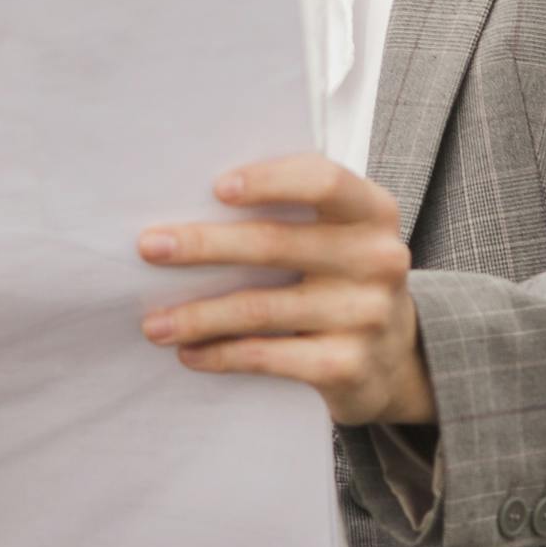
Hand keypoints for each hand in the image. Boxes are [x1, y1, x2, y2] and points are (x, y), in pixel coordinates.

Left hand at [136, 153, 434, 426]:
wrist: (395, 360)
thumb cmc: (342, 280)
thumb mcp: (337, 237)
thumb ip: (291, 213)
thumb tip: (190, 209)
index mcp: (372, 212)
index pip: (323, 181)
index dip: (269, 180)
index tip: (216, 188)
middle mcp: (377, 259)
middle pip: (276, 244)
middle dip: (203, 245)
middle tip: (150, 248)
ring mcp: (366, 315)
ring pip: (261, 309)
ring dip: (197, 315)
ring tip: (153, 322)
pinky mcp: (347, 365)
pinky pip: (268, 357)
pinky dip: (221, 355)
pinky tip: (189, 353)